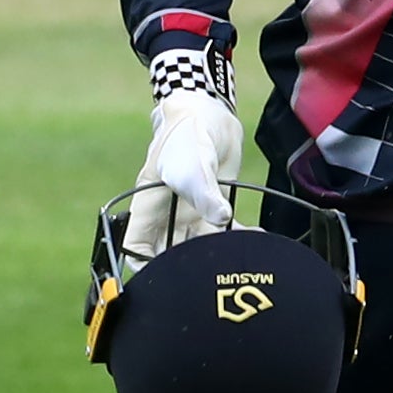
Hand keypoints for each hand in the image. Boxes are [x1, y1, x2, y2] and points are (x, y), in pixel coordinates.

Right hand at [123, 90, 242, 257]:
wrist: (208, 116)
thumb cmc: (185, 138)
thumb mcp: (190, 165)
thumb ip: (203, 194)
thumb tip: (221, 219)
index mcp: (148, 210)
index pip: (136, 249)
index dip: (146, 267)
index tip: (169, 277)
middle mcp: (167, 219)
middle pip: (170, 255)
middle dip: (189, 266)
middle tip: (213, 270)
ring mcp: (191, 216)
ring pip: (201, 248)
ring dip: (219, 254)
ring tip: (240, 255)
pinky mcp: (215, 210)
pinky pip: (225, 233)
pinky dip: (240, 238)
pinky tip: (257, 239)